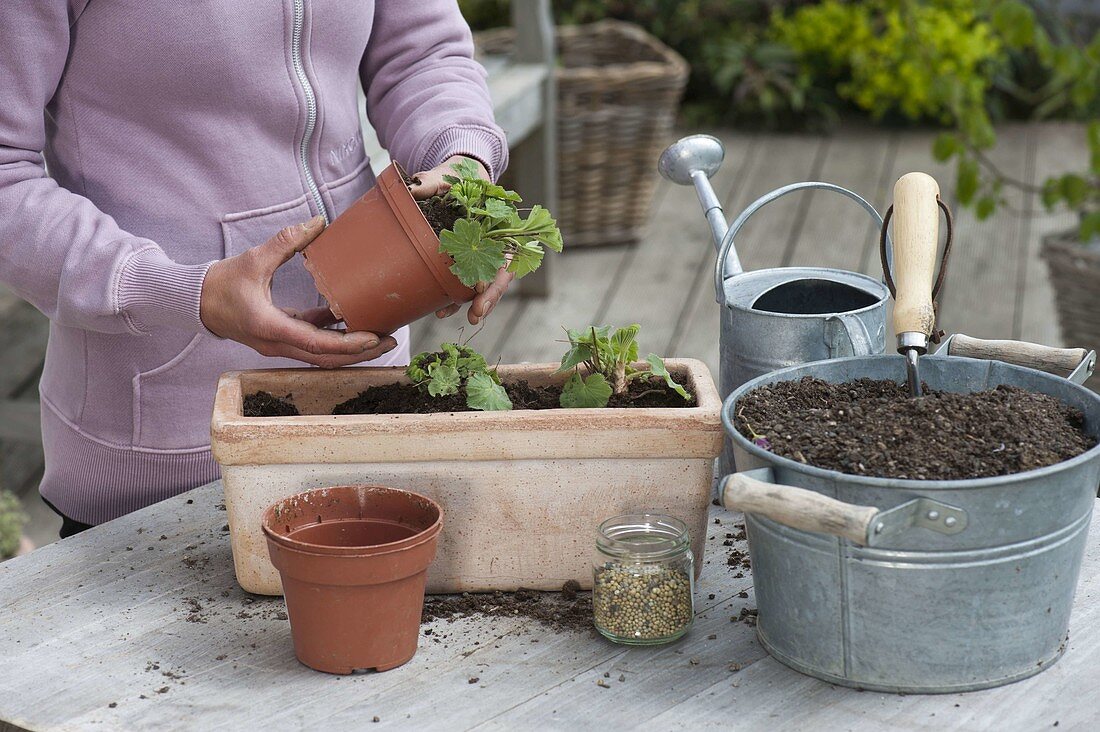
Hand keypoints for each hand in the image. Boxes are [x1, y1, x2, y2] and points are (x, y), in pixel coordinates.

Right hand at [200, 216, 396, 367]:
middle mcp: (277, 344)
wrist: (195, 301)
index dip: (349, 344)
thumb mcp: (254, 259)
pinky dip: (332, 336)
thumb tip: (318, 221)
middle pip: (326, 358)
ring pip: (320, 355)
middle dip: (360, 353)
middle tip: (390, 341)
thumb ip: (287, 240)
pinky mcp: (280, 338)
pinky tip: (351, 321)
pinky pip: (311, 342)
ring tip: (379, 337)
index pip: (318, 345)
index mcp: (271, 328)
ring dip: (350, 349)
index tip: (374, 338)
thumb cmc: (222, 283)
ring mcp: (279, 345)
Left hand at [409, 155, 513, 324]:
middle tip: (476, 315)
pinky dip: (454, 298)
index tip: (484, 290)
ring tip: (453, 317)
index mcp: (499, 228)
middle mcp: (493, 244)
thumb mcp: (447, 174)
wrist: (455, 177)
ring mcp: (479, 254)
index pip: (506, 259)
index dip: (498, 277)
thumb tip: (414, 187)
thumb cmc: (457, 175)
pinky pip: (463, 282)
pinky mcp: (463, 259)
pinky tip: (441, 310)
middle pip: (497, 278)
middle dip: (488, 299)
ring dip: (470, 304)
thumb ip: (433, 181)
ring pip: (481, 285)